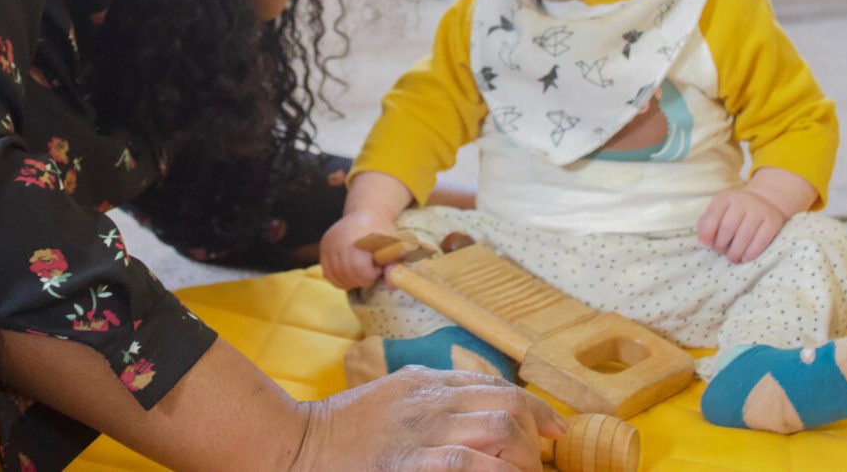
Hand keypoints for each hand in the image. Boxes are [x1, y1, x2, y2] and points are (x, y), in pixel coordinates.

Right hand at [291, 366, 567, 471]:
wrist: (292, 446)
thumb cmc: (340, 431)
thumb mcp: (391, 395)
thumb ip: (432, 393)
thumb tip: (477, 400)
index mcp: (426, 383)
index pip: (500, 389)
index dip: (537, 412)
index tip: (554, 433)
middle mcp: (431, 403)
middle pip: (508, 410)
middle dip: (531, 443)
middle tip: (531, 468)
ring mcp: (422, 434)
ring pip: (499, 433)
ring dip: (519, 462)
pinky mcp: (412, 466)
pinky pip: (467, 466)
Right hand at [320, 209, 395, 289]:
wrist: (366, 213)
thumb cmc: (382, 231)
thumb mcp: (393, 247)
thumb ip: (393, 267)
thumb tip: (391, 285)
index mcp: (359, 238)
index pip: (359, 268)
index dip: (370, 275)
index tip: (377, 268)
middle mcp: (341, 239)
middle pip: (347, 273)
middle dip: (360, 280)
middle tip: (369, 272)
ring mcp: (330, 243)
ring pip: (336, 275)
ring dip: (349, 281)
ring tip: (360, 272)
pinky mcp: (323, 246)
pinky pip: (327, 271)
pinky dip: (338, 278)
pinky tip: (349, 275)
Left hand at [697, 188, 786, 263]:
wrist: (766, 202)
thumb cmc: (735, 212)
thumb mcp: (719, 211)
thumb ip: (706, 224)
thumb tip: (702, 241)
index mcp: (725, 198)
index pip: (713, 215)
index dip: (707, 233)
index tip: (706, 245)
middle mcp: (742, 201)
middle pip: (728, 227)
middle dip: (721, 244)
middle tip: (720, 251)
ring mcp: (759, 210)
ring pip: (744, 236)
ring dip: (735, 251)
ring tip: (732, 258)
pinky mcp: (773, 222)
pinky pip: (761, 241)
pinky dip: (751, 252)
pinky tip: (745, 258)